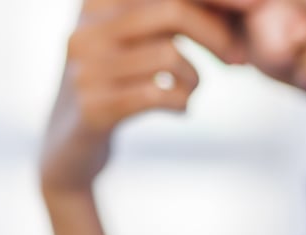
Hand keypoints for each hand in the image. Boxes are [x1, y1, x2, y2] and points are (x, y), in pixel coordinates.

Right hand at [40, 0, 256, 193]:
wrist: (68, 148)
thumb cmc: (115, 85)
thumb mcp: (131, 39)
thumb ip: (166, 15)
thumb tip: (232, 2)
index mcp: (94, 2)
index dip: (210, 6)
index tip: (237, 25)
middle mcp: (84, 30)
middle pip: (172, 10)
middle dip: (216, 35)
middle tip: (236, 59)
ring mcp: (84, 70)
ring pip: (169, 55)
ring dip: (195, 77)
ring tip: (190, 91)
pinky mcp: (92, 108)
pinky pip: (158, 94)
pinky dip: (181, 102)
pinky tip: (181, 109)